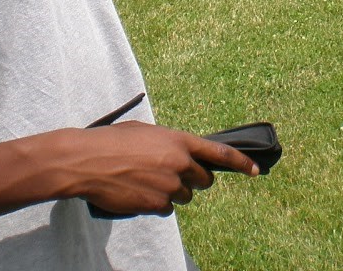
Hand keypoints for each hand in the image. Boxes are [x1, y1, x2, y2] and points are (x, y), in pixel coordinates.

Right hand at [73, 122, 258, 217]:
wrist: (86, 161)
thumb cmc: (112, 142)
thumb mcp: (147, 133)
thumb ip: (169, 144)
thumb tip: (181, 156)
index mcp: (179, 140)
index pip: (220, 153)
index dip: (241, 163)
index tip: (255, 170)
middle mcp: (180, 163)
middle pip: (204, 180)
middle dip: (194, 180)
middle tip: (173, 175)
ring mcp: (169, 185)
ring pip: (184, 196)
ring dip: (172, 192)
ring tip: (146, 180)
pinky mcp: (156, 204)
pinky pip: (167, 208)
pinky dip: (157, 203)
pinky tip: (139, 192)